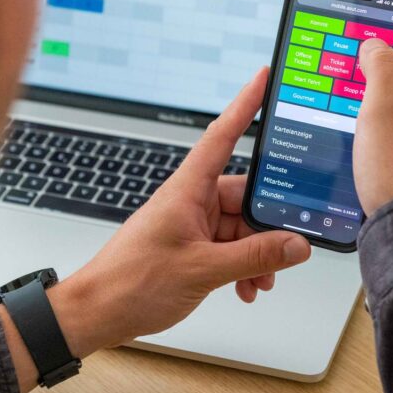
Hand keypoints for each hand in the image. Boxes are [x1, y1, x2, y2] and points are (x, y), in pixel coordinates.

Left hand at [48, 67, 311, 356]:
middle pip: (245, 196)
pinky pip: (230, 248)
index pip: (223, 135)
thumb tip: (295, 245)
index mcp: (188, 190)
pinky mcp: (191, 247)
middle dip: (269, 225)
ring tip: (262, 280)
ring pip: (241, 228)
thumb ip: (254, 257)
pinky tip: (247, 288)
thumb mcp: (202, 270)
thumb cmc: (130, 283)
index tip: (263, 78)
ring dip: (258, 254)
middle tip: (290, 245)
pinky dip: (244, 267)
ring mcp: (192, 225)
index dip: (245, 104)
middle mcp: (191, 201)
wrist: (98, 313)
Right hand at [352, 39, 392, 215]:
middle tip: (340, 90)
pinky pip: (392, 151)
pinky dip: (373, 148)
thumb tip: (376, 43)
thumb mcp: (383, 106)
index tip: (357, 50)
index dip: (382, 49)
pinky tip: (356, 157)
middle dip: (370, 87)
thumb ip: (381, 68)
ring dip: (369, 120)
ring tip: (342, 124)